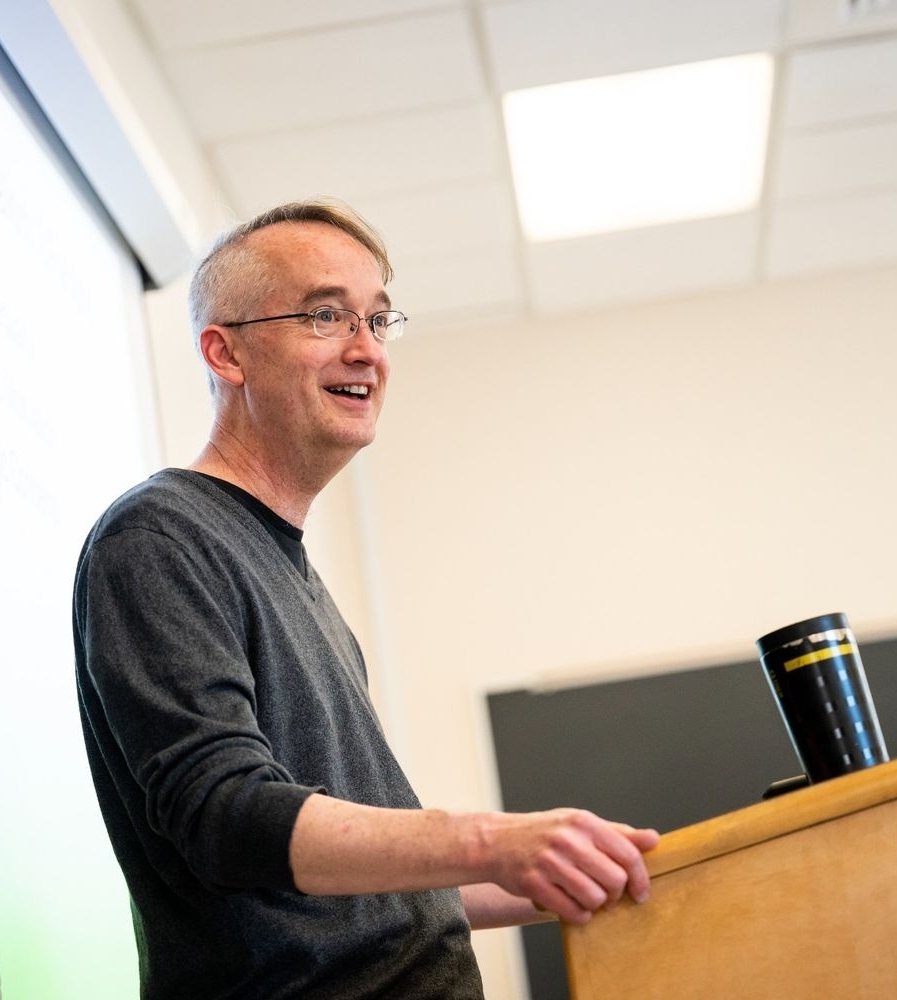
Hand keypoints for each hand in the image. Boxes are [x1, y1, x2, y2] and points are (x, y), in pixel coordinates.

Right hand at [485, 809, 658, 924]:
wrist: (498, 841)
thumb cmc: (546, 833)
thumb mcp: (580, 824)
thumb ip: (617, 834)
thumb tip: (654, 839)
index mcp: (584, 822)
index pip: (627, 854)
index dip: (640, 878)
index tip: (640, 893)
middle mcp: (568, 839)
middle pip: (615, 880)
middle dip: (615, 894)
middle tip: (606, 894)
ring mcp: (550, 862)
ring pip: (595, 899)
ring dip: (595, 906)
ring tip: (585, 897)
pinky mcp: (535, 884)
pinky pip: (573, 912)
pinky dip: (578, 915)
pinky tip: (571, 905)